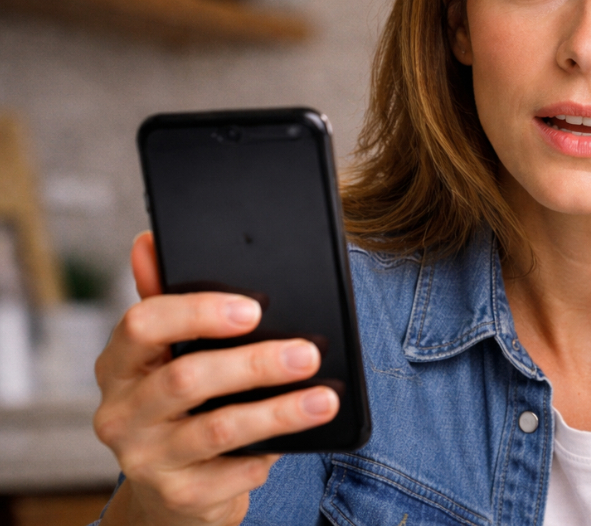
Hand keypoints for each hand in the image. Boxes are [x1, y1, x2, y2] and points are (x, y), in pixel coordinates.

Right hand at [94, 232, 339, 525]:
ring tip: (323, 399)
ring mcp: (145, 460)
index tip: (254, 309)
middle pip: (186, 379)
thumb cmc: (181, 405)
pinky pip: (233, 471)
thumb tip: (149, 241)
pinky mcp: (179, 497)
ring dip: (278, 412)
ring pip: (217, 429)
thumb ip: (168, 301)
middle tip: (308, 353)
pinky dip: (270, 453)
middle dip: (254, 363)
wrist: (174, 492)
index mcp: (117, 365)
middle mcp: (120, 413)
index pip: (142, 325)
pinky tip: (299, 438)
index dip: (198, 313)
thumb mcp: (169, 355)